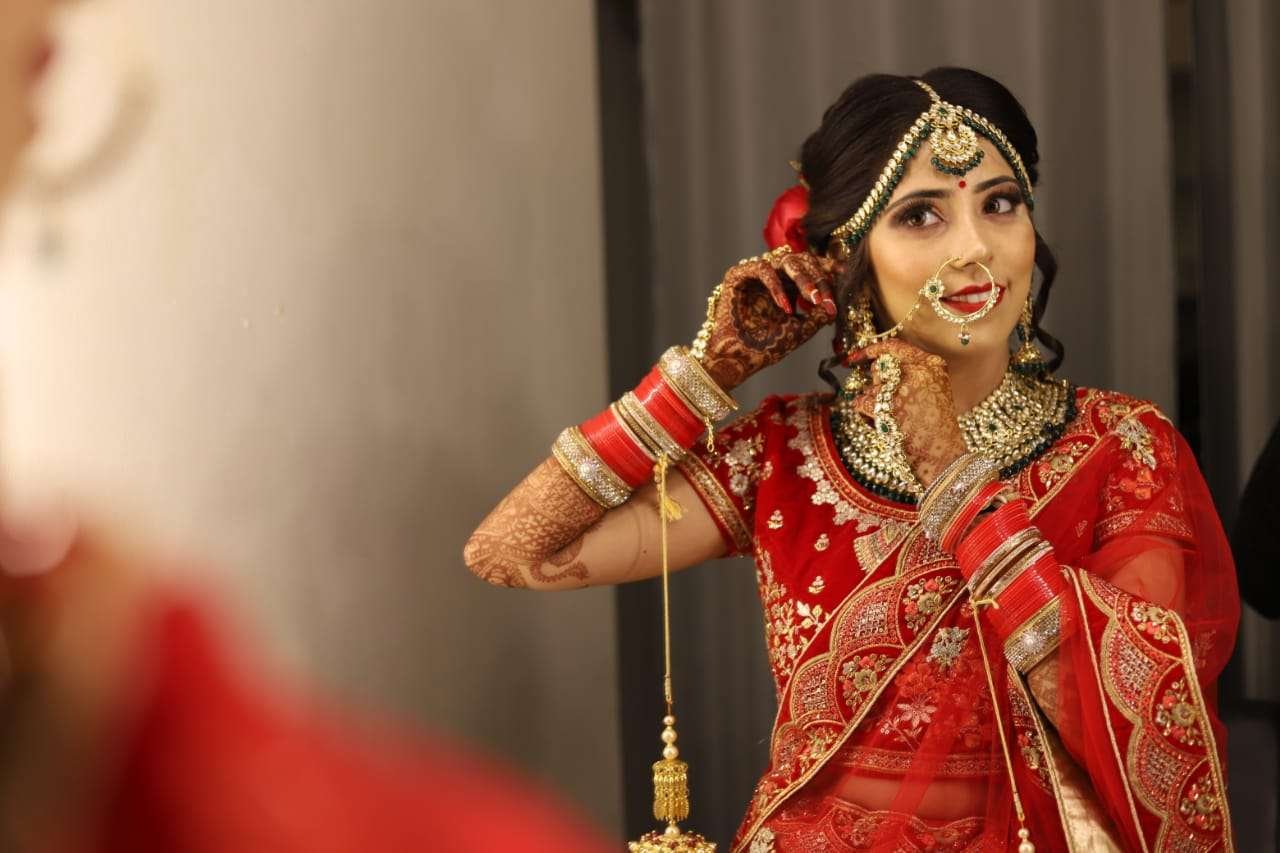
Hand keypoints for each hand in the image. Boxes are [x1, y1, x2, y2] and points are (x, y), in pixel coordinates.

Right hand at [698, 249, 837, 389]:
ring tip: (813, 299)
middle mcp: (774, 277)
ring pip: (785, 260)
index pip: (812, 269)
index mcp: (789, 286)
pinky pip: (762, 268)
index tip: (846, 275)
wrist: (738, 361)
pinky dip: (777, 285)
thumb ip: (818, 315)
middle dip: (820, 278)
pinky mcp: (737, 276)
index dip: (829, 270)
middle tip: (827, 299)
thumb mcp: (800, 330)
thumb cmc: (766, 349)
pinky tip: (785, 306)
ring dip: (804, 278)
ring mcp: (755, 275)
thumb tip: (836, 303)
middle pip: (803, 261)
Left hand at [848, 339, 966, 486]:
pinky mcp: (886, 406)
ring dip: (874, 404)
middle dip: (878, 386)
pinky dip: (866, 416)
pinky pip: (861, 402)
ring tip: (895, 420)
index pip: (895, 345)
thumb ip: (911, 374)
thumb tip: (877, 366)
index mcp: (932, 364)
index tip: (856, 357)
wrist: (942, 456)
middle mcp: (917, 371)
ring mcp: (901, 388)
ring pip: (870, 388)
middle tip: (893, 405)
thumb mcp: (934, 390)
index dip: (873, 349)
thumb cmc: (936, 428)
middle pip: (879, 368)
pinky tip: (883, 426)